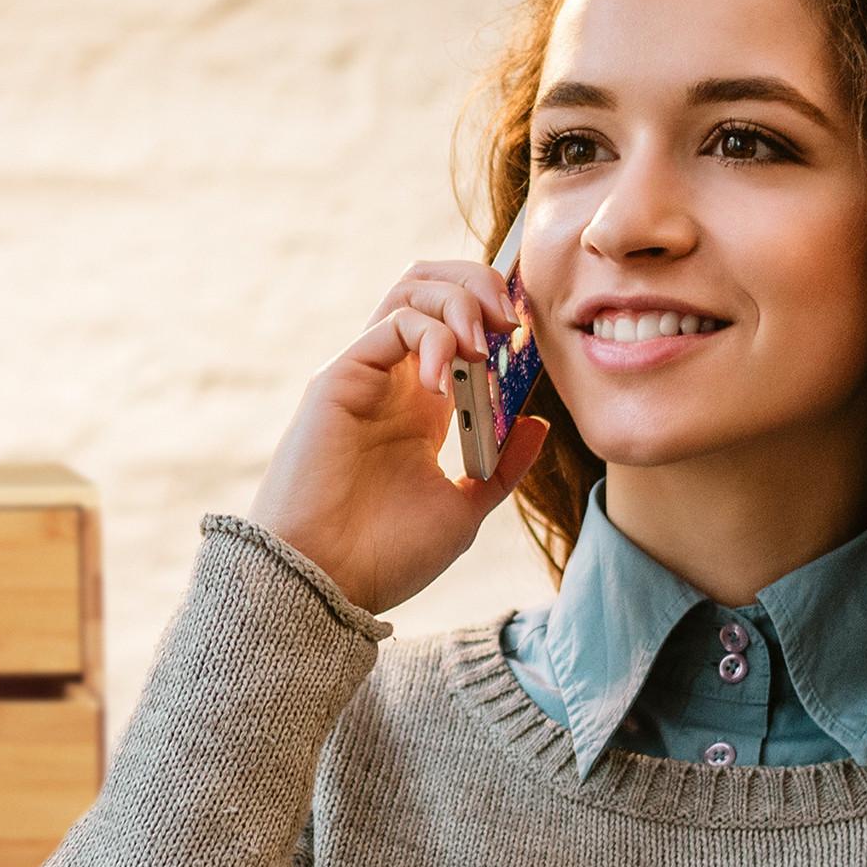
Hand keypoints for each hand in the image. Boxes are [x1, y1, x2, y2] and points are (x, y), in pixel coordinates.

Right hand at [248, 258, 551, 615]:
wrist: (328, 580)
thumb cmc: (386, 555)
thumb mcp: (464, 507)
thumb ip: (503, 465)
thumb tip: (539, 422)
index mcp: (424, 407)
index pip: (460, 324)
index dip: (497, 314)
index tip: (529, 338)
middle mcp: (395, 380)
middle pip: (433, 287)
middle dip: (479, 285)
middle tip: (510, 323)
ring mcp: (367, 374)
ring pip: (412, 288)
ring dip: (460, 300)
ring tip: (482, 345)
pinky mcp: (341, 377)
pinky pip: (394, 323)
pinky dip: (432, 336)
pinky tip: (443, 383)